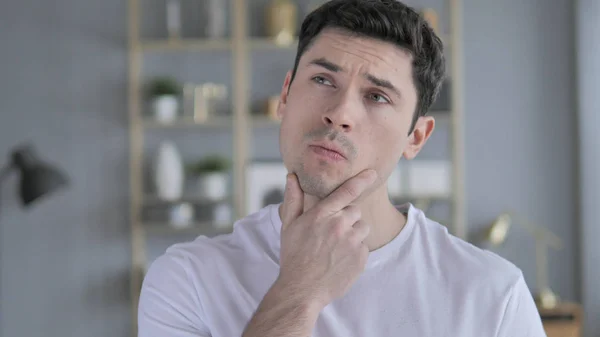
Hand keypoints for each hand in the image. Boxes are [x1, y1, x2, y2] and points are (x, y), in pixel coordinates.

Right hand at [276, 169, 377, 309]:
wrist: (302, 289)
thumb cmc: (293, 256)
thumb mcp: (289, 226)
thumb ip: (293, 199)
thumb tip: (292, 176)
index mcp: (321, 215)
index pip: (346, 192)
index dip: (361, 180)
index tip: (372, 173)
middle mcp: (339, 225)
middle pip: (355, 211)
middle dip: (347, 219)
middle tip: (332, 233)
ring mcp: (351, 242)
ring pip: (362, 228)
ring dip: (354, 234)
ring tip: (336, 247)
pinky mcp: (361, 258)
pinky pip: (364, 247)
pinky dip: (356, 252)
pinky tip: (340, 260)